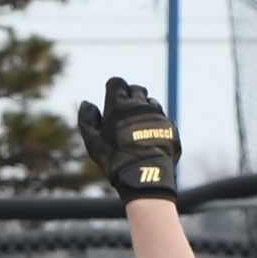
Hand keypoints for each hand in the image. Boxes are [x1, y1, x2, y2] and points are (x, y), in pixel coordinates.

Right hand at [75, 75, 179, 201]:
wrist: (144, 175)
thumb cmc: (114, 159)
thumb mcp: (93, 142)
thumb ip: (87, 120)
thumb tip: (87, 103)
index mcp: (119, 105)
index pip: (117, 82)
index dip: (113, 89)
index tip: (111, 98)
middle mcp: (140, 104)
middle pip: (136, 89)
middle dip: (130, 96)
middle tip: (125, 112)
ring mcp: (157, 114)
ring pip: (151, 102)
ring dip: (144, 109)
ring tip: (138, 127)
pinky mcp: (169, 125)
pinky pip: (163, 117)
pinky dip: (156, 122)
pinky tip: (150, 137)